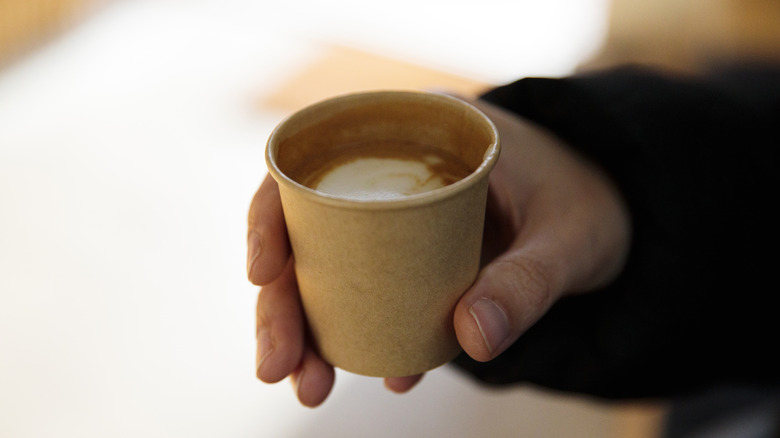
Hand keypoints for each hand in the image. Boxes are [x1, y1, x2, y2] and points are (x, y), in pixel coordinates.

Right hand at [247, 97, 629, 406]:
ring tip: (311, 388)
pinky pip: (375, 297)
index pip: (315, 165)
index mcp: (416, 137)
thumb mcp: (567, 238)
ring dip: (312, 331)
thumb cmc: (587, 200)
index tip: (262, 274)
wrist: (613, 209)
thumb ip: (527, 281)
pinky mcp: (415, 261)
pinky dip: (371, 336)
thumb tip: (470, 340)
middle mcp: (393, 176)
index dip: (271, 216)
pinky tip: (391, 375)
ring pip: (330, 272)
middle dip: (284, 303)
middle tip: (277, 367)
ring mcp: (400, 223)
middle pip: (308, 232)